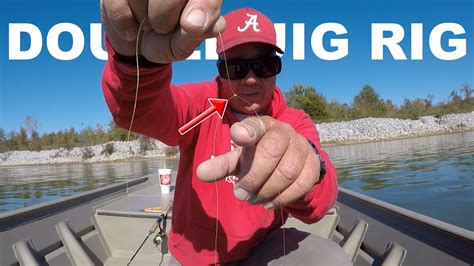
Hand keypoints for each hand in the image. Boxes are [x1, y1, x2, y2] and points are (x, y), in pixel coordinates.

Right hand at [100, 0, 225, 62]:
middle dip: (163, 17)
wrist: (136, 43)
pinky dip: (123, 21)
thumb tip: (196, 23)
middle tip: (162, 28)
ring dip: (142, 18)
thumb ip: (198, 31)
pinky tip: (131, 27)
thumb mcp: (185, 42)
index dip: (203, 5)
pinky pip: (118, 2)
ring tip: (147, 22)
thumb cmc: (168, 38)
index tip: (190, 26)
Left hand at [197, 116, 320, 208]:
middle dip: (253, 178)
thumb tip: (200, 173)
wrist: (291, 157)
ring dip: (267, 190)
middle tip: (240, 194)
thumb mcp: (239, 159)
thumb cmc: (259, 155)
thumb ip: (221, 165)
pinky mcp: (313, 165)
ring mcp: (301, 147)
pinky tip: (269, 203)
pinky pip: (301, 184)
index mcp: (263, 126)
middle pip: (271, 152)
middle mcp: (284, 132)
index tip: (237, 135)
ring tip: (253, 200)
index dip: (247, 130)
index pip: (255, 126)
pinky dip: (283, 197)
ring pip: (287, 171)